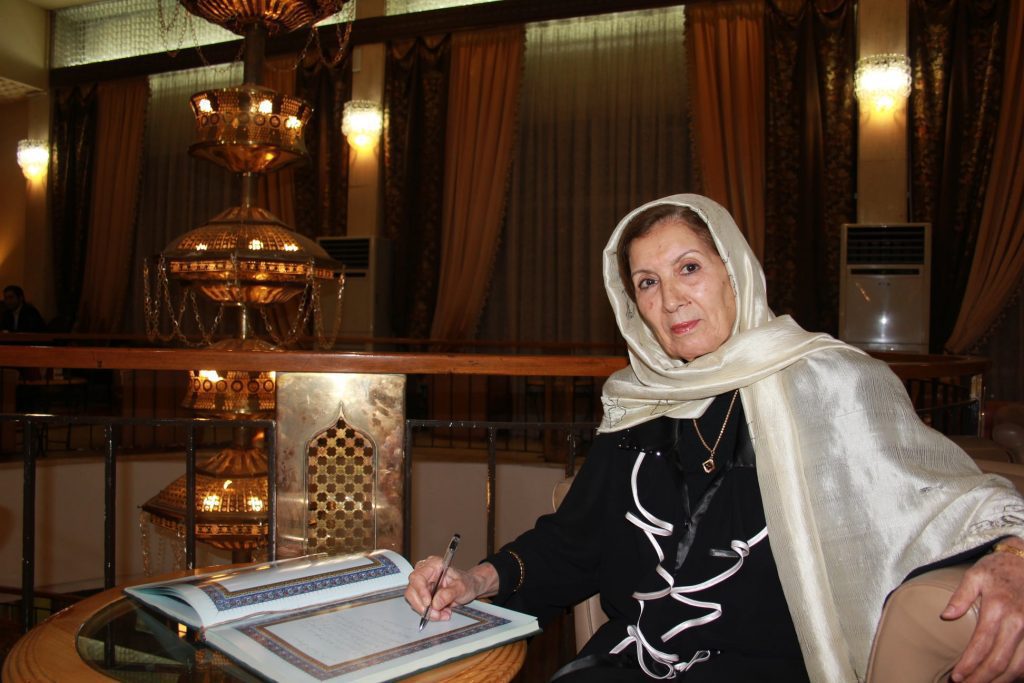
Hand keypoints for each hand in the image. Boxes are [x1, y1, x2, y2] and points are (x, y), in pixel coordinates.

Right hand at [404, 557, 498, 622]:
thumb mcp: (461, 587)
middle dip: (423, 606)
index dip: (420, 591)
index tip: (428, 603)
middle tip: (437, 614)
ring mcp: (422, 584)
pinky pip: (419, 606)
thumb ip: (449, 594)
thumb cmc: (466, 582)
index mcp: (433, 565)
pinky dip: (429, 613)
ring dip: (427, 611)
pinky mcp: (422, 594)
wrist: (469, 587)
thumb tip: (436, 603)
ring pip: (414, 600)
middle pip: (412, 590)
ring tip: (443, 614)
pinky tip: (441, 613)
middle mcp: (425, 572)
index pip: (418, 577)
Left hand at [943, 537, 1023, 681]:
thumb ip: (960, 596)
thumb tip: (945, 616)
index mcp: (998, 608)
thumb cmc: (997, 568)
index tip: (955, 676)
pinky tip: (1002, 679)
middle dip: (981, 678)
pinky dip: (1016, 674)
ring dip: (999, 680)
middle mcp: (1017, 622)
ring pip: (1017, 666)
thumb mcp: (975, 575)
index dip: (968, 664)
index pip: (981, 644)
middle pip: (999, 660)